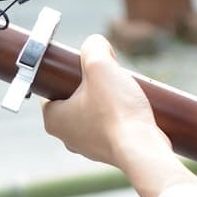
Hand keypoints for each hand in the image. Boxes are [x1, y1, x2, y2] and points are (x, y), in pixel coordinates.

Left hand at [40, 35, 165, 169]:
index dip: (67, 73)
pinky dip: (120, 117)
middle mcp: (67, 136)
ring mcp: (89, 147)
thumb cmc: (117, 111)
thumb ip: (93, 47)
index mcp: (53, 119)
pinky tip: (133, 109)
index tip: (84, 68)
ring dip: (108, 101)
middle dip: (91, 86)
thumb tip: (96, 44)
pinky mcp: (110, 151)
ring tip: (123, 92)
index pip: (52, 88)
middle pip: (74, 99)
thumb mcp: (99, 65)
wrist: (144, 149)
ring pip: (94, 113)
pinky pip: (111, 127)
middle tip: (106, 77)